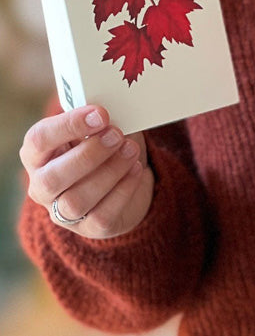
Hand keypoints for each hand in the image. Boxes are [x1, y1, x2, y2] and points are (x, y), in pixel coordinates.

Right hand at [20, 105, 152, 238]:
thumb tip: (113, 106)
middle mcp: (42, 186)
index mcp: (38, 154)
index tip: (100, 114)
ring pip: (76, 201)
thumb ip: (99, 118)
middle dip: (88, 154)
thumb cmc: (106, 147)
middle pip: (52, 178)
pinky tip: (136, 170)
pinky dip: (123, 189)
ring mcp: (62, 212)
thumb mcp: (99, 127)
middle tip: (116, 135)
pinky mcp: (88, 229)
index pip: (39, 140)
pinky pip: (102, 215)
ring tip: (131, 150)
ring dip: (108, 172)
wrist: (126, 180)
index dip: (67, 126)